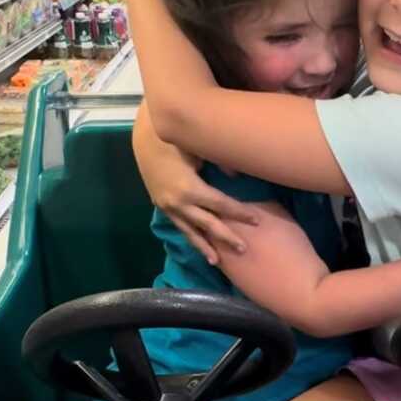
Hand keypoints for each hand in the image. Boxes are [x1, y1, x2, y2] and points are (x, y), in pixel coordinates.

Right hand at [133, 104, 257, 264]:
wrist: (145, 139)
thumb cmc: (175, 140)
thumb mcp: (199, 149)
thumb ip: (220, 163)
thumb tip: (237, 178)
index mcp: (189, 189)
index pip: (221, 205)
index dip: (239, 213)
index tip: (256, 220)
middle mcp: (178, 203)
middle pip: (208, 224)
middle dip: (226, 237)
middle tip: (244, 250)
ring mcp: (168, 207)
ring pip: (190, 231)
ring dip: (204, 247)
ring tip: (217, 261)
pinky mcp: (162, 206)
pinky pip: (179, 226)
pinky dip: (190, 236)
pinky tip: (198, 245)